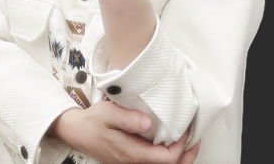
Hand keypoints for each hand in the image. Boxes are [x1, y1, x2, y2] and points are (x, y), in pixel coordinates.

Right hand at [47, 102, 199, 163]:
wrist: (76, 131)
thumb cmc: (92, 122)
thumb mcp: (108, 114)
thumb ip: (128, 118)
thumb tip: (148, 122)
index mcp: (131, 153)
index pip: (165, 158)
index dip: (180, 146)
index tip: (186, 129)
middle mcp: (133, 162)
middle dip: (186, 156)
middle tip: (196, 139)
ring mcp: (132, 162)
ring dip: (178, 156)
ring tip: (188, 141)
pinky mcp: (130, 158)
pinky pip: (154, 162)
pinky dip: (167, 154)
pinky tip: (170, 141)